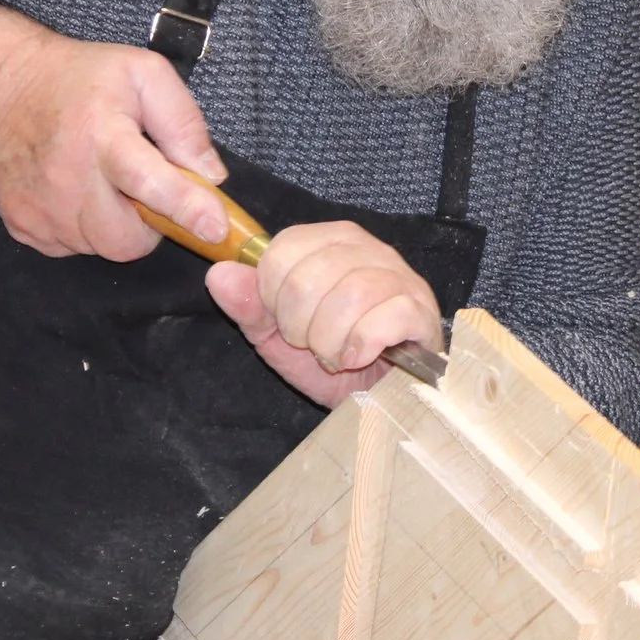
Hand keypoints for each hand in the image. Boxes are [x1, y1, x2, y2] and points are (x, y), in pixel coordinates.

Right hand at [0, 5, 228, 258]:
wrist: (0, 91)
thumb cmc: (79, 79)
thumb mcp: (143, 73)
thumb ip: (183, 122)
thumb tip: (210, 175)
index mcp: (101, 133)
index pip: (147, 181)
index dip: (185, 207)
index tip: (216, 228)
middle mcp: (66, 177)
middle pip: (127, 238)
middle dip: (149, 223)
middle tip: (143, 187)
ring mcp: (40, 208)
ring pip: (102, 247)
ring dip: (117, 224)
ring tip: (106, 182)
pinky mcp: (23, 227)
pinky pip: (73, 248)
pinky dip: (86, 229)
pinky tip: (78, 192)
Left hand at [206, 221, 441, 406]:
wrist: (382, 397)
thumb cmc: (333, 360)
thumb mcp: (279, 337)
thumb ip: (248, 306)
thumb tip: (219, 274)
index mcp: (327, 241)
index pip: (281, 252)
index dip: (273, 299)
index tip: (288, 323)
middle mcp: (365, 247)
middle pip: (309, 279)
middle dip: (301, 328)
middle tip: (314, 345)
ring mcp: (398, 275)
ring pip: (348, 297)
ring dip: (331, 342)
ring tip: (336, 355)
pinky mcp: (421, 308)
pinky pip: (385, 317)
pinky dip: (362, 346)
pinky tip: (360, 357)